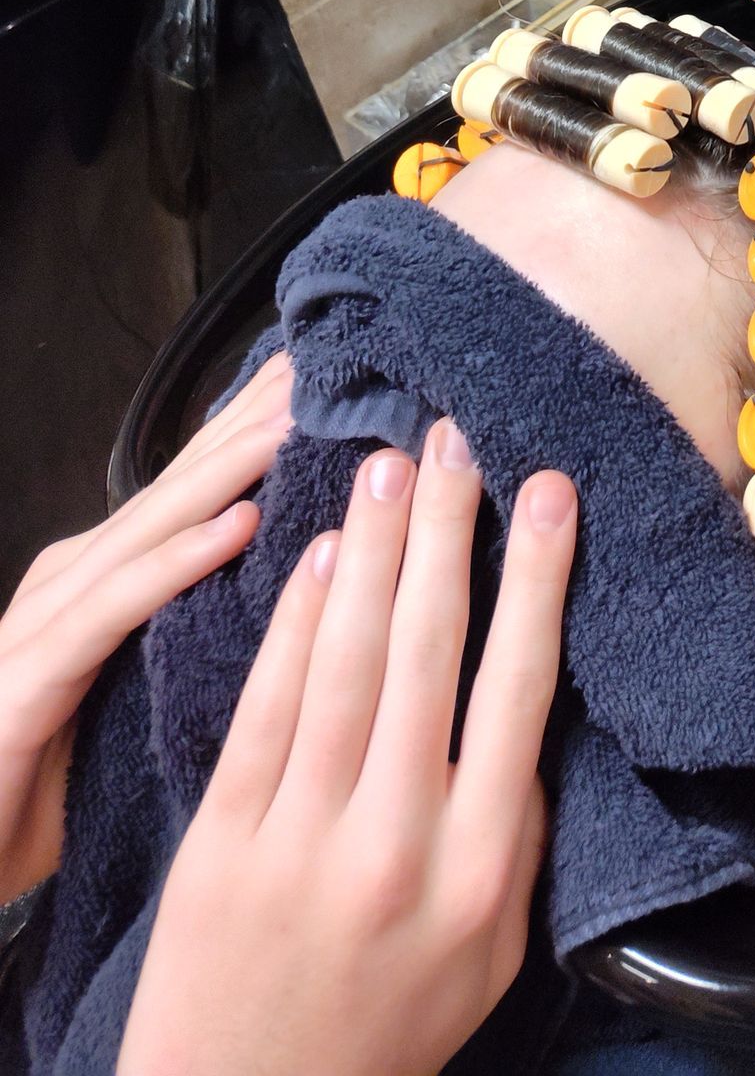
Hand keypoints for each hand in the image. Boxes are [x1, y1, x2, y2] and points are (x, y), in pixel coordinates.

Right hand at [0, 351, 291, 902]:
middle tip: (322, 363)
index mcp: (106, 580)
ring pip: (157, 524)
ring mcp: (52, 615)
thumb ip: (192, 643)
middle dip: (252, 421)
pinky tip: (238, 525)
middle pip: (182, 484)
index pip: (194, 489)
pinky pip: (118, 603)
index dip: (254, 431)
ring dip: (232, 467)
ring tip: (298, 419)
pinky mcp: (36, 668)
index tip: (326, 380)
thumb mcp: (132, 699)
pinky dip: (180, 560)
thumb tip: (292, 609)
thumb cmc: (40, 784)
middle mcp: (79, 578)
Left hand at [121, 427, 577, 1075]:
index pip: (519, 690)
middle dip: (449, 531)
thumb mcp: (491, 951)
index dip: (538, 578)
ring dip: (374, 550)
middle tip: (458, 439)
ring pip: (349, 663)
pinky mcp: (224, 841)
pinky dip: (296, 622)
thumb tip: (530, 706)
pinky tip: (319, 556)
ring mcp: (304, 840)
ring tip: (391, 466)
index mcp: (479, 869)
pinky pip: (268, 707)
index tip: (550, 489)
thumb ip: (516, 833)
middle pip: (431, 654)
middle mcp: (397, 845)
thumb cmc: (384, 1025)